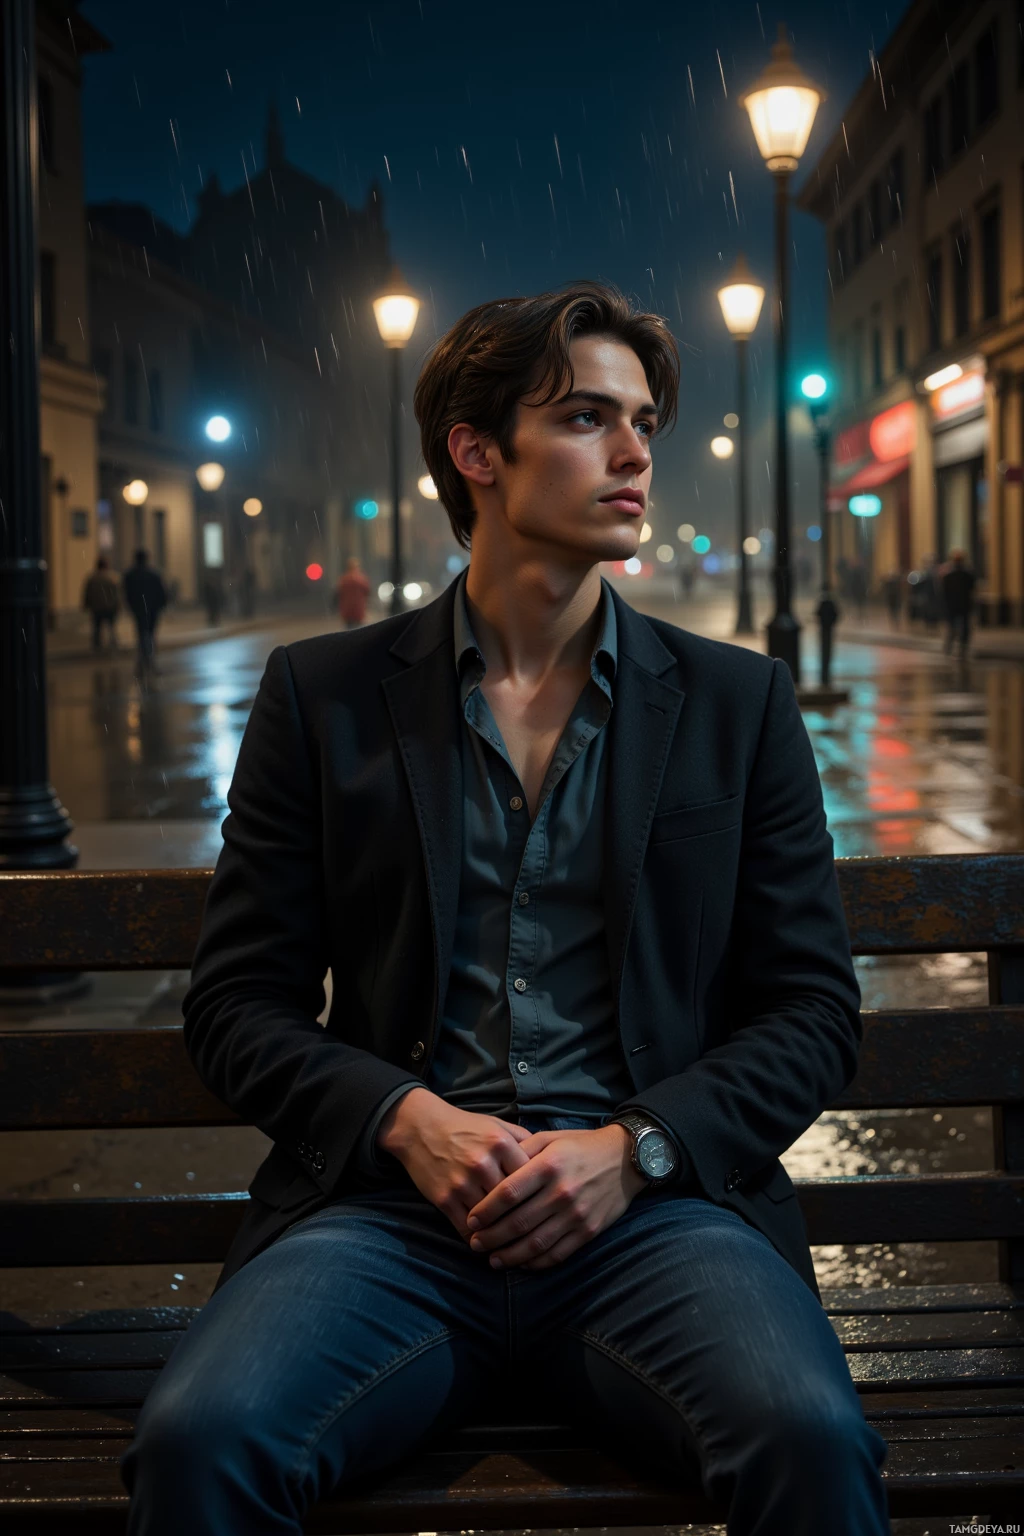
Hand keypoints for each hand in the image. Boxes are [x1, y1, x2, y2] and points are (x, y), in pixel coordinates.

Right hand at [377, 1088, 534, 1241]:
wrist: (421, 1127)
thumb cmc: (465, 1127)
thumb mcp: (497, 1125)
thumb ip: (524, 1141)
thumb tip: (549, 1162)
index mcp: (500, 1144)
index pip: (530, 1178)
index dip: (540, 1195)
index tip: (546, 1208)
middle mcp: (482, 1164)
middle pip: (512, 1203)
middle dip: (525, 1220)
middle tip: (536, 1235)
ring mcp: (461, 1183)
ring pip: (491, 1220)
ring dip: (502, 1236)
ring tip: (514, 1247)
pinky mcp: (444, 1199)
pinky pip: (466, 1228)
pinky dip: (478, 1240)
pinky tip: (487, 1244)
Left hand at [465, 1124, 646, 1271]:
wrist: (626, 1159)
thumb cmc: (581, 1146)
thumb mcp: (550, 1138)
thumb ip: (521, 1152)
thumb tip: (492, 1169)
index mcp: (549, 1166)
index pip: (508, 1193)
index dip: (486, 1211)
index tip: (471, 1220)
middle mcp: (562, 1192)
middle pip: (518, 1222)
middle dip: (491, 1237)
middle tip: (474, 1244)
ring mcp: (576, 1215)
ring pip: (536, 1244)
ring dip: (510, 1256)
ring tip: (492, 1259)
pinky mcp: (588, 1231)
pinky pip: (558, 1253)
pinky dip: (536, 1263)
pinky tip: (521, 1263)